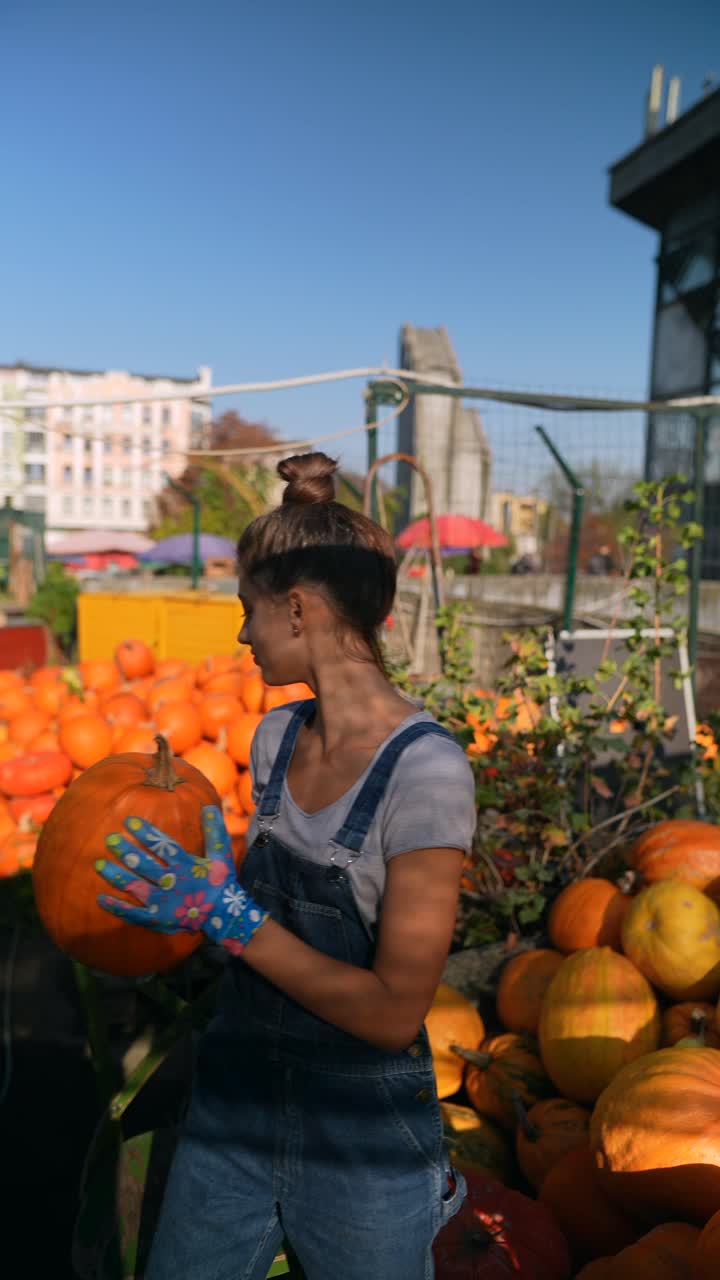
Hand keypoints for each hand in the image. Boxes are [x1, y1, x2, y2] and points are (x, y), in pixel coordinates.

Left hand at [95, 805, 267, 956]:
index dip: (146, 834)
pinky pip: (134, 914)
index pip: (163, 846)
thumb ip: (214, 832)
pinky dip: (118, 907)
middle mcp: (172, 883)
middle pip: (145, 865)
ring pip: (136, 887)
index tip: (128, 821)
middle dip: (126, 852)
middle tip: (109, 840)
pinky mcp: (158, 918)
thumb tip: (210, 806)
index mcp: (186, 866)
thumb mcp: (221, 856)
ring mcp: (163, 902)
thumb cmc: (220, 882)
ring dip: (118, 876)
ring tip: (98, 865)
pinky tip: (100, 899)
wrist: (223, 916)